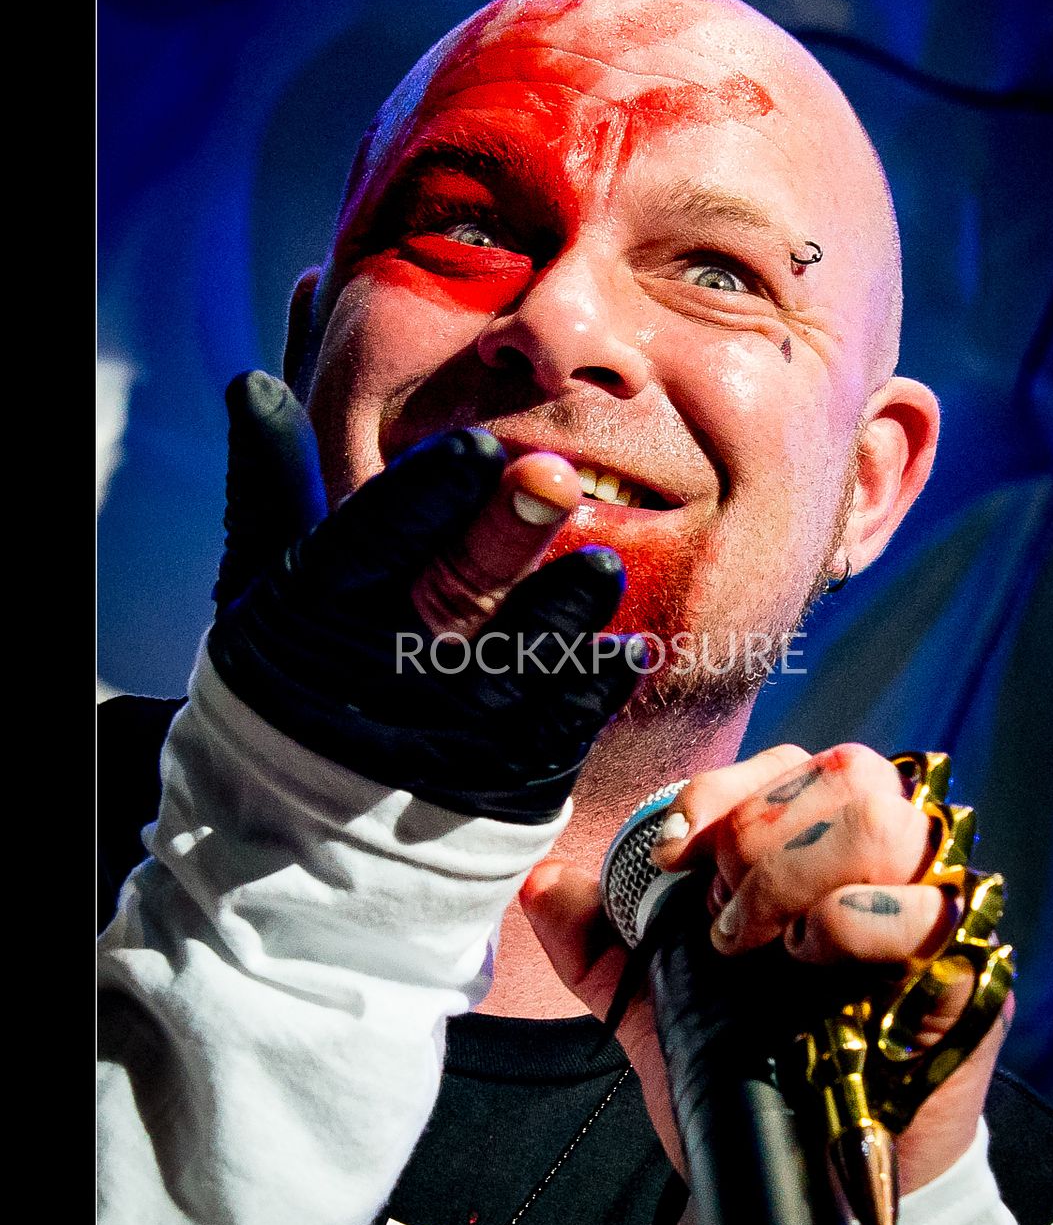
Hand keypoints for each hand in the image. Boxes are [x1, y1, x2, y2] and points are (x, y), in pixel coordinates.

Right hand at [207, 372, 644, 822]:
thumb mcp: (260, 586)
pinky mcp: (498, 780)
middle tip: (555, 478)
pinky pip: (550, 736)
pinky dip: (588, 695)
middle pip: (445, 597)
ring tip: (601, 567)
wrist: (296, 839)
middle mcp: (379, 671)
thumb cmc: (286, 684)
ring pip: (507, 667)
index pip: (367, 546)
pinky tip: (628, 652)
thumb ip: (271, 485)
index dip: (421, 500)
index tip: (476, 446)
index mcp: (316, 609)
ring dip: (557, 616)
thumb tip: (251, 384)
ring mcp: (442, 731)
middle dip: (501, 538)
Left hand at [522, 742, 1011, 1187]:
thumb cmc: (744, 1069)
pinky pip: (925, 912)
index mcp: (815, 842)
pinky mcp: (966, 972)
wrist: (809, 1177)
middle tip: (724, 918)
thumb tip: (544, 883)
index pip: (786, 761)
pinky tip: (816, 963)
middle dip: (762, 837)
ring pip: (887, 822)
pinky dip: (857, 924)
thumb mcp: (657, 1006)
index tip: (673, 858)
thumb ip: (598, 944)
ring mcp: (930, 909)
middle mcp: (882, 860)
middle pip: (847, 771)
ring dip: (802, 876)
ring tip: (768, 945)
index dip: (722, 794)